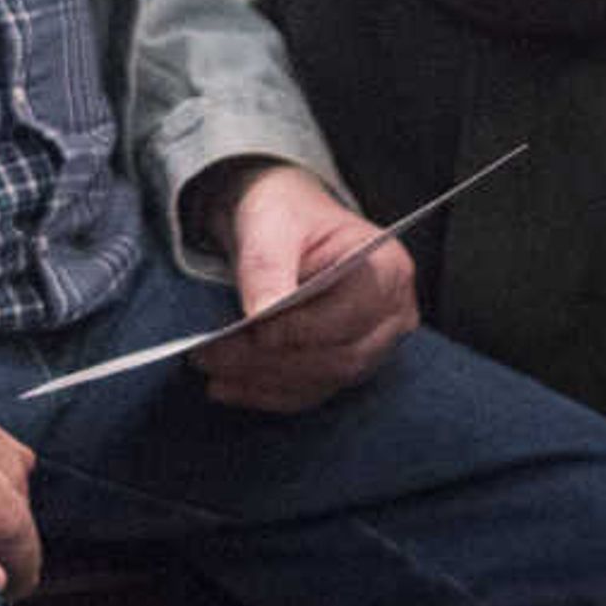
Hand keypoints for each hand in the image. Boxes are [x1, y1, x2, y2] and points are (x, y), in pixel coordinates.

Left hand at [190, 163, 418, 415]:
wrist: (281, 221)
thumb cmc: (284, 213)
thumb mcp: (270, 223)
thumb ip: (268, 265)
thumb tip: (261, 316)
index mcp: (387, 268)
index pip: (350, 315)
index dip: (301, 329)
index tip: (252, 331)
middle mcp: (393, 313)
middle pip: (340, 356)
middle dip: (272, 362)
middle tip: (212, 356)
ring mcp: (375, 344)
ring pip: (323, 379)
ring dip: (264, 381)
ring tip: (212, 370)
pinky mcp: (347, 364)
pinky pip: (312, 390)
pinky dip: (268, 393)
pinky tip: (227, 386)